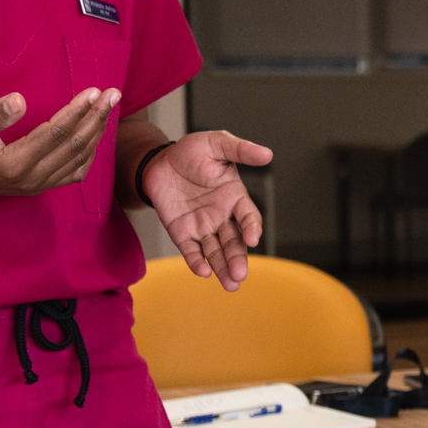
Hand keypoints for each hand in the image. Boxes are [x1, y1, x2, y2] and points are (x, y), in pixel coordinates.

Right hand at [0, 88, 114, 200]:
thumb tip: (19, 99)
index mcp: (15, 163)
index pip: (56, 133)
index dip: (77, 111)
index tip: (95, 91)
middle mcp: (32, 178)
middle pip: (74, 145)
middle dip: (96, 118)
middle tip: (113, 94)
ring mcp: (38, 185)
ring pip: (78, 159)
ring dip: (96, 132)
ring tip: (108, 108)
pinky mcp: (39, 186)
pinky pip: (73, 172)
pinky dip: (88, 153)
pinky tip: (94, 135)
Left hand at [142, 128, 272, 289]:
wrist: (159, 160)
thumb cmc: (192, 151)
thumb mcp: (217, 143)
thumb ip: (240, 150)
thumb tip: (267, 154)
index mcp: (234, 197)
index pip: (248, 217)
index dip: (251, 228)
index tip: (252, 239)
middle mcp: (222, 216)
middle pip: (234, 242)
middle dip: (238, 259)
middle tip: (240, 275)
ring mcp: (203, 227)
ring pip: (216, 252)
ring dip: (223, 267)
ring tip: (230, 284)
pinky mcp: (182, 233)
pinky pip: (192, 251)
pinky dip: (197, 262)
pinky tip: (204, 271)